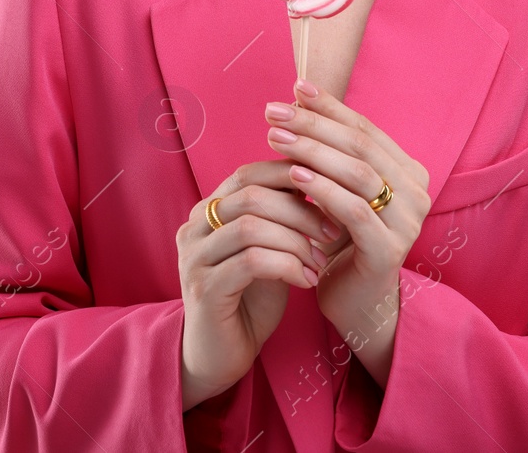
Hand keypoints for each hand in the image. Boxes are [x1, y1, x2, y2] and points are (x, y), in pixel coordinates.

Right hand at [175, 160, 335, 410]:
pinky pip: (251, 261)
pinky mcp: (203, 288)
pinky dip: (287, 266)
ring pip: (251, 226)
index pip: (250, 172)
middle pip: (252, 194)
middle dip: (301, 211)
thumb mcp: (269, 248)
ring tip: (320, 260)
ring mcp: (194, 257)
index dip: (292, 176)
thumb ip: (282, 216)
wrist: (223, 354)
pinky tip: (306, 280)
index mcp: (208, 210)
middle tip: (334, 232)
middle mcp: (193, 227)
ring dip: (296, 240)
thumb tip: (323, 180)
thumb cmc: (251, 297)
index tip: (331, 194)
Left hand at [263, 80, 431, 382]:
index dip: (330, 107)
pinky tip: (293, 174)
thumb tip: (296, 98)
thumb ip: (330, 152)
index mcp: (409, 172)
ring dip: (312, 150)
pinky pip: (354, 210)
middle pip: (360, 146)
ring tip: (276, 137)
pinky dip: (322, 188)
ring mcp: (408, 223)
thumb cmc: (341, 241)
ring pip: (358, 173)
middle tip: (274, 111)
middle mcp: (417, 193)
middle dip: (314, 124)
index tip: (293, 88)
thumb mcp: (337, 190)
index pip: (365, 129)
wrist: (355, 304)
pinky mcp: (389, 251)